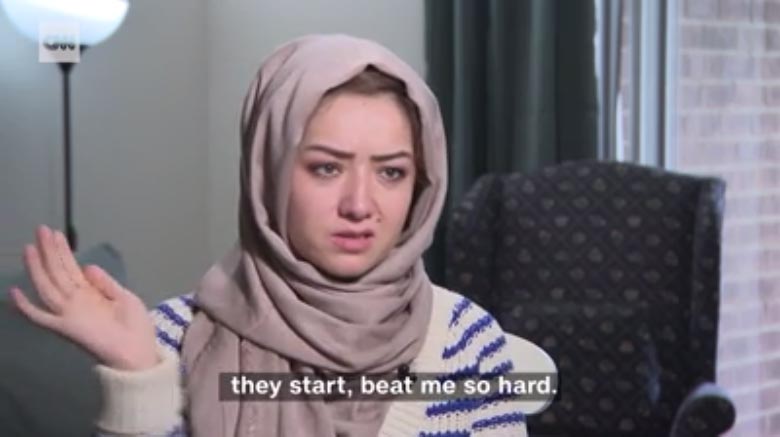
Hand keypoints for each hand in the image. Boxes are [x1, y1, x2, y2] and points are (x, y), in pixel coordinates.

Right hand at [8, 225, 159, 370]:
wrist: (139, 353)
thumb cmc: (136, 328)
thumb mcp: (124, 298)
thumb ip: (105, 283)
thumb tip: (87, 266)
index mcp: (91, 294)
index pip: (72, 269)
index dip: (64, 252)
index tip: (58, 234)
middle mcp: (77, 301)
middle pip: (58, 272)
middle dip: (50, 251)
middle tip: (42, 228)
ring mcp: (69, 313)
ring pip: (49, 285)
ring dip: (40, 266)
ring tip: (33, 244)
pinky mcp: (65, 327)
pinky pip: (40, 317)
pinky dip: (26, 307)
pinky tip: (14, 291)